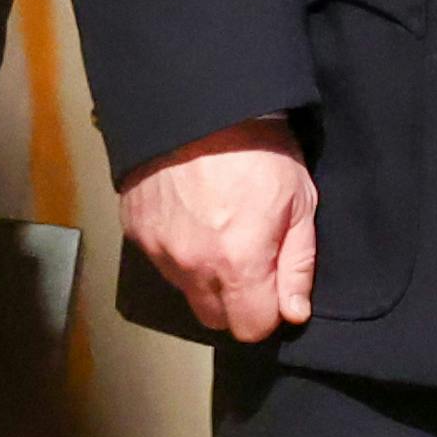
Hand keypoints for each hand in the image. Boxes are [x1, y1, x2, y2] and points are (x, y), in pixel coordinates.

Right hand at [123, 115, 318, 342]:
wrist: (201, 107)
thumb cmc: (261, 151)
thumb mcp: (299, 202)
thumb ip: (298, 265)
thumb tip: (294, 313)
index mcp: (238, 263)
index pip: (250, 328)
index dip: (267, 312)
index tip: (273, 285)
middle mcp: (193, 267)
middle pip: (215, 318)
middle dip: (236, 300)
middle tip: (249, 258)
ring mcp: (159, 251)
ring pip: (187, 291)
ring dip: (206, 276)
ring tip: (220, 230)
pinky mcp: (136, 234)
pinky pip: (163, 263)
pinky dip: (180, 252)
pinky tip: (194, 218)